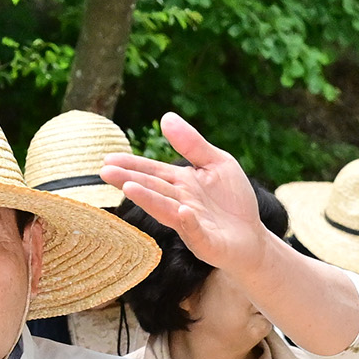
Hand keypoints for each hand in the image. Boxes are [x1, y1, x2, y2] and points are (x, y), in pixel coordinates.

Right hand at [106, 114, 358, 351]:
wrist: (253, 237)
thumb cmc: (232, 200)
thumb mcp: (217, 162)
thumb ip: (192, 143)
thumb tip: (165, 116)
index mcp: (180, 183)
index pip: (151, 171)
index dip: (131, 165)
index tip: (107, 159)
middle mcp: (180, 202)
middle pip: (153, 188)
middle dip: (130, 179)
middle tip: (105, 172)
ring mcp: (190, 223)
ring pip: (167, 209)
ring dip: (149, 200)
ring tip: (129, 189)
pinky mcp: (206, 242)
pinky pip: (196, 230)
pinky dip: (188, 222)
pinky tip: (181, 211)